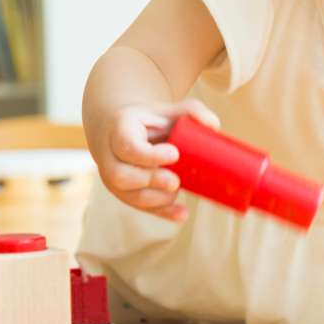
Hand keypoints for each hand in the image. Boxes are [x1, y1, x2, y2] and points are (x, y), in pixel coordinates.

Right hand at [93, 99, 219, 222]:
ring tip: (179, 191)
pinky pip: (138, 206)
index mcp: (119, 128)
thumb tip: (214, 125)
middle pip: (122, 176)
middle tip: (176, 181)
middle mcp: (109, 155)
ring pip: (129, 195)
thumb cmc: (149, 120)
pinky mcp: (122, 192)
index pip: (127, 146)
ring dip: (158, 199)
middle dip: (152, 181)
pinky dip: (162, 212)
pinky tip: (181, 214)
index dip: (150, 155)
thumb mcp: (166, 110)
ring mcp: (112, 177)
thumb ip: (192, 111)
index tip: (175, 154)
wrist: (120, 130)